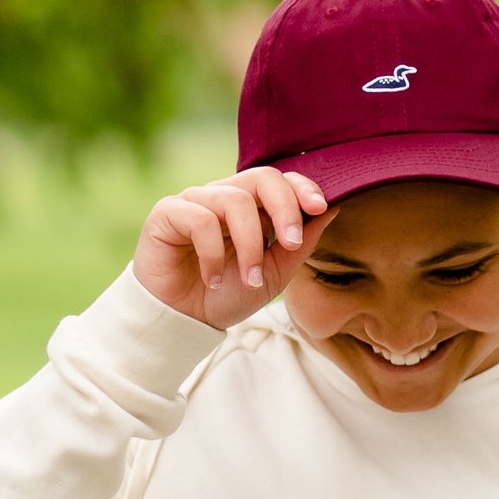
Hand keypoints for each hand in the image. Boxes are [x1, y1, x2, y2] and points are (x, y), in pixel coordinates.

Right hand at [133, 165, 340, 329]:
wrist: (183, 321)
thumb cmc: (225, 296)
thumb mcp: (273, 275)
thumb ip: (299, 246)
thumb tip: (331, 210)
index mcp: (250, 207)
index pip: (279, 180)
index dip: (301, 188)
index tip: (320, 208)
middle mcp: (223, 197)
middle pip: (261, 177)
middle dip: (284, 208)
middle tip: (292, 243)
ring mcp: (195, 201)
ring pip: (234, 201)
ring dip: (250, 245)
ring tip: (249, 278)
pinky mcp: (168, 213)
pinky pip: (201, 220)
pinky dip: (213, 254)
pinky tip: (212, 279)